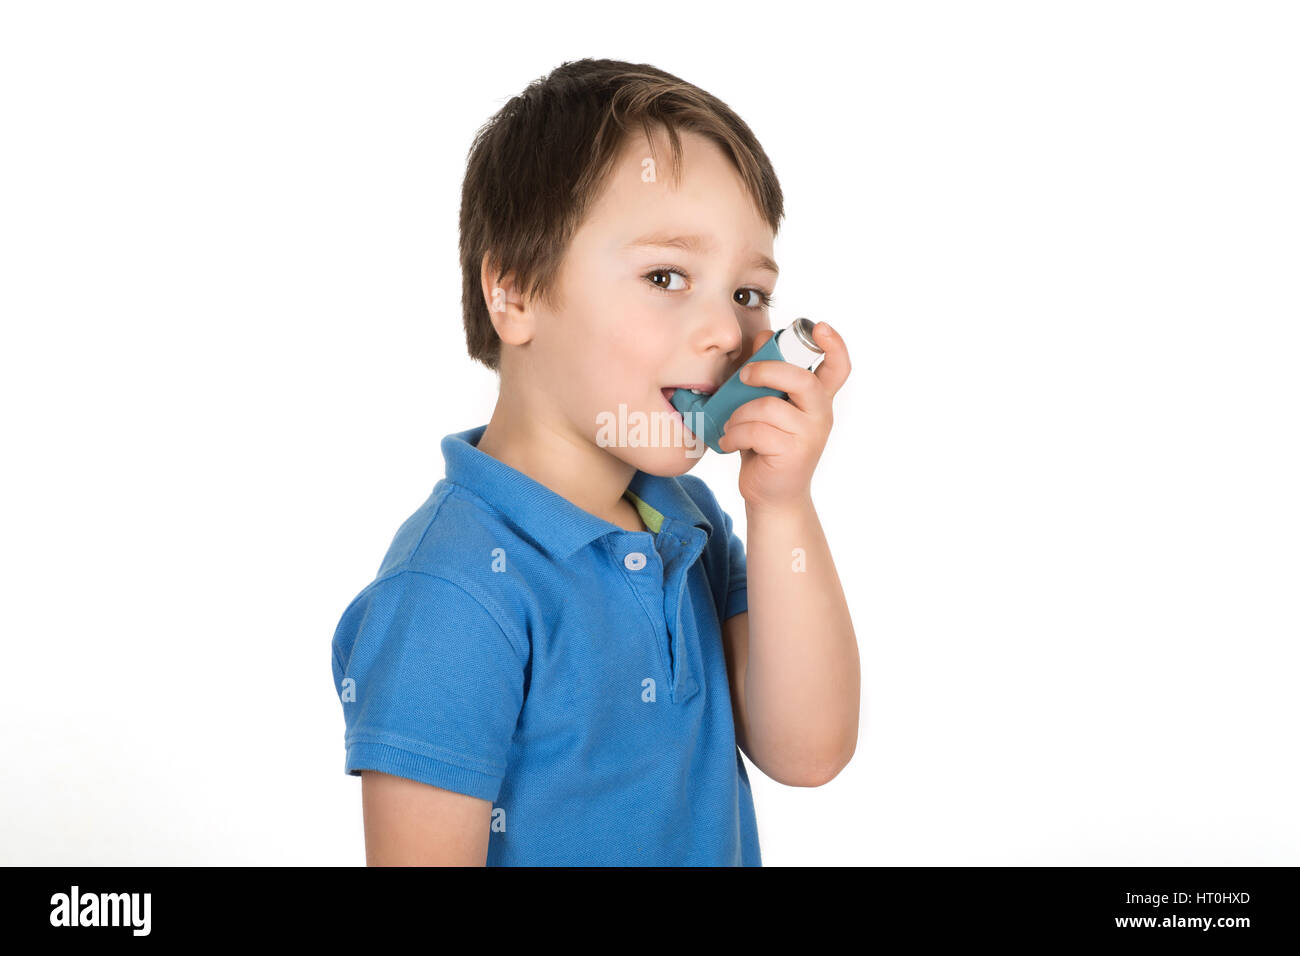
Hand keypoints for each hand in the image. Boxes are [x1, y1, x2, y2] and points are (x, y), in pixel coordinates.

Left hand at [717, 321, 849, 510]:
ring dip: (739, 414)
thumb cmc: (766, 445)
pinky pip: (756, 431)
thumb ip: (768, 375)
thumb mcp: (767, 406)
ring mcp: (810, 434)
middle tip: (745, 376)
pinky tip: (730, 441)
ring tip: (732, 425)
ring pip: (768, 407)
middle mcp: (821, 413)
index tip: (818, 327)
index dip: (834, 344)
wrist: (771, 494)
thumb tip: (763, 338)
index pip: (838, 367)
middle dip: (767, 371)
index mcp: (817, 398)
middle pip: (802, 380)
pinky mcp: (794, 453)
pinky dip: (735, 434)